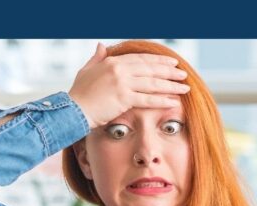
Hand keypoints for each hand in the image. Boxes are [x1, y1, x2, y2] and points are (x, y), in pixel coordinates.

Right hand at [67, 42, 190, 128]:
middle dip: (169, 71)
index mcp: (112, 61)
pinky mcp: (123, 98)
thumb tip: (101, 45)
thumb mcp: (86, 71)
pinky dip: (161, 100)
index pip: (141, 59)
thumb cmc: (78, 93)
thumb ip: (96, 57)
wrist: (71, 110)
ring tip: (184, 88)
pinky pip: (147, 99)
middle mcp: (120, 69)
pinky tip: (173, 101)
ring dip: (171, 85)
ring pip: (152, 83)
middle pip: (151, 69)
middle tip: (183, 74)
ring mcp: (122, 83)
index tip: (172, 63)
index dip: (158, 61)